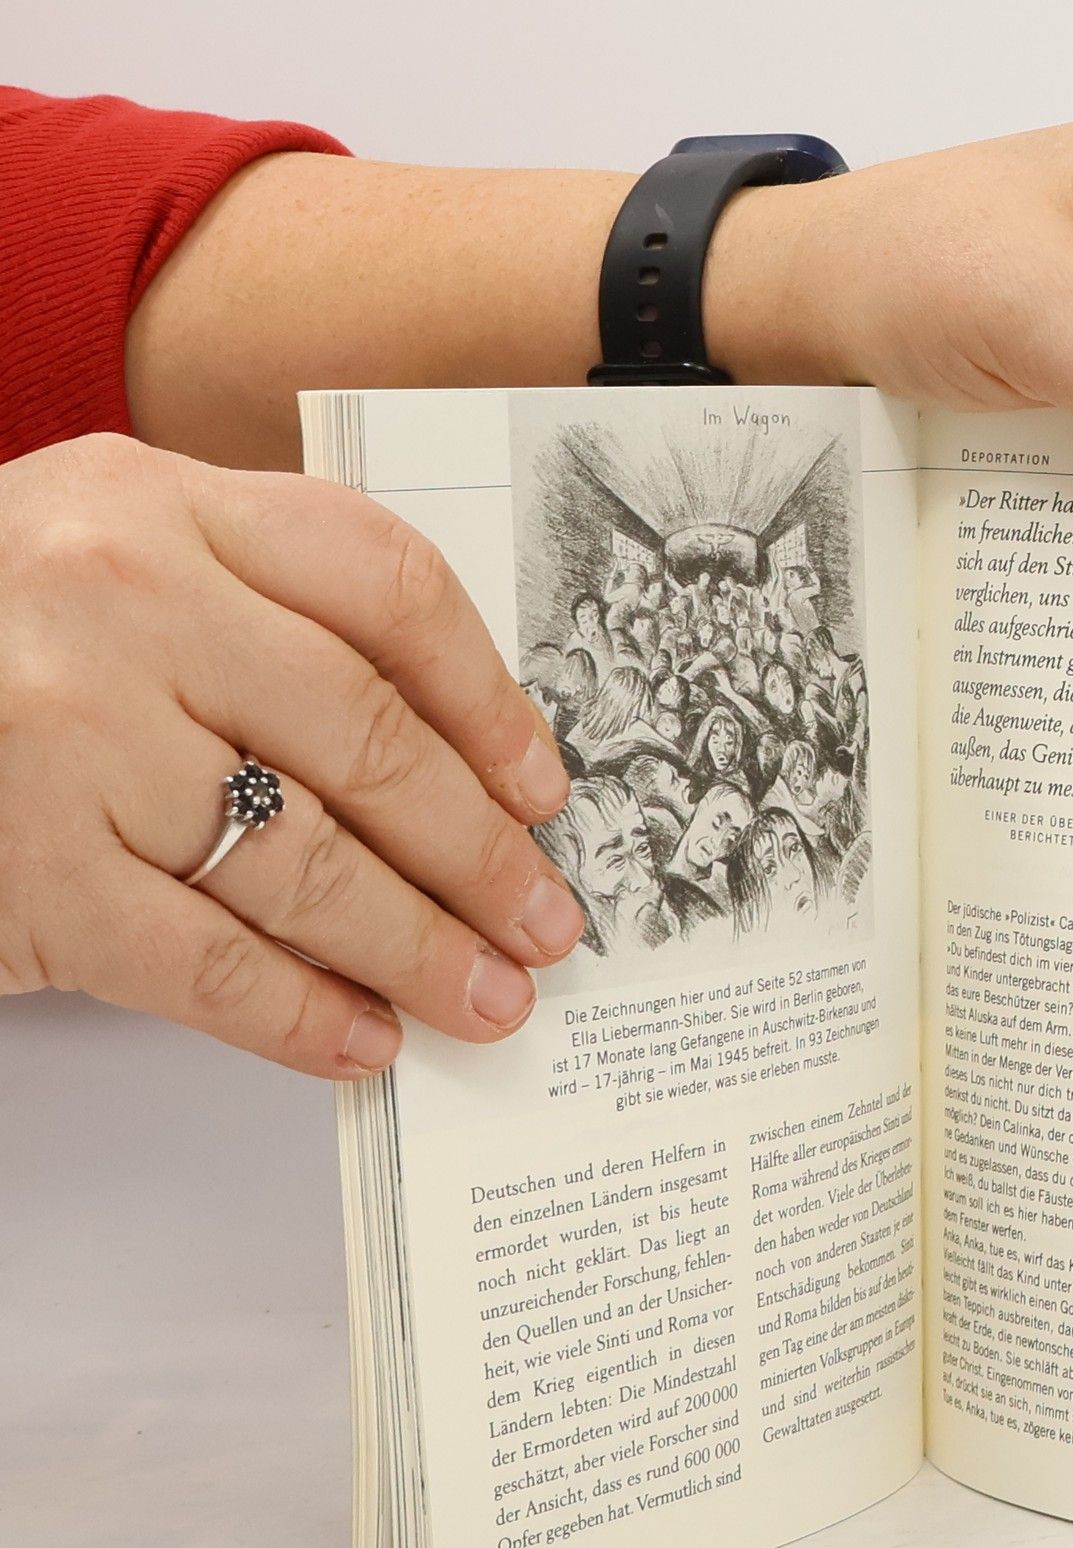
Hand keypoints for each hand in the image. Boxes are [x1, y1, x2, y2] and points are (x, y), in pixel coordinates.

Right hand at [0, 435, 583, 1076]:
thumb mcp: (115, 565)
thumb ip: (259, 620)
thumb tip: (450, 775)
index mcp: (163, 506)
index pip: (388, 588)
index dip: (490, 702)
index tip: (543, 788)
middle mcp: (122, 602)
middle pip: (370, 740)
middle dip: (481, 852)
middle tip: (546, 921)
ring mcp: (70, 739)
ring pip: (308, 862)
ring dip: (419, 948)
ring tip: (488, 997)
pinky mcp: (31, 871)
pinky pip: (208, 963)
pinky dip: (302, 1015)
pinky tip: (365, 1040)